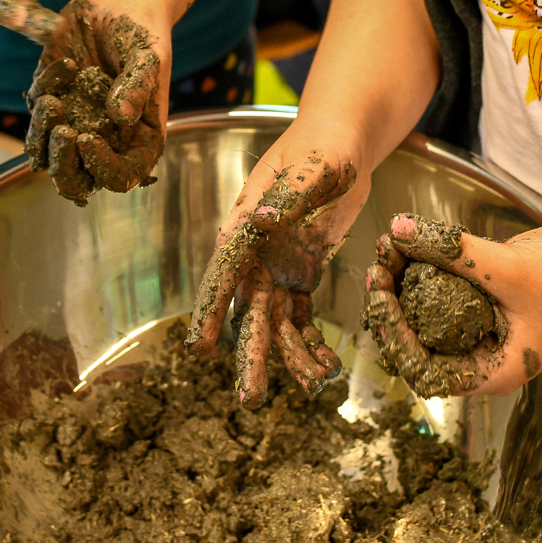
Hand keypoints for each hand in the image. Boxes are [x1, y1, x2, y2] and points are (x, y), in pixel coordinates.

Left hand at [23, 0, 167, 204]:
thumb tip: (120, 118)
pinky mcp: (50, 98)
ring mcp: (74, 121)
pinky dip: (45, 88)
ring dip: (43, 136)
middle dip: (64, 165)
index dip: (103, 168)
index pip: (122, 176)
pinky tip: (66, 62)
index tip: (88, 139)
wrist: (117, 3)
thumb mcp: (149, 56)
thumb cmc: (143, 32)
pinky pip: (36, 109)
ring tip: (52, 101)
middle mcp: (104, 138)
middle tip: (63, 132)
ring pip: (46, 153)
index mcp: (137, 139)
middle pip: (77, 179)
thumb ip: (137, 87)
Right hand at [186, 121, 371, 407]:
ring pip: (276, 321)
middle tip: (249, 398)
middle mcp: (255, 254)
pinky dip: (310, 340)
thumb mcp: (311, 168)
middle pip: (247, 310)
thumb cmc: (322, 148)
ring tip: (309, 386)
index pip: (223, 273)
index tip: (199, 347)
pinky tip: (324, 367)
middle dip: (249, 354)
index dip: (211, 311)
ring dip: (288, 356)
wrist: (342, 144)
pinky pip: (300, 315)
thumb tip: (261, 218)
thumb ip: (288, 195)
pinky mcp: (302, 273)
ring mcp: (277, 267)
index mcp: (246, 227)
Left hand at [362, 214, 541, 396]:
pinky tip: (408, 240)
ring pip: (428, 309)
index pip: (424, 369)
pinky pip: (444, 286)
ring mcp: (482, 325)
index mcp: (489, 370)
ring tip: (387, 246)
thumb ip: (453, 253)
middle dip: (394, 304)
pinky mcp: (485, 296)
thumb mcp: (510, 270)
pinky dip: (425, 266)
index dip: (395, 338)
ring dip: (405, 281)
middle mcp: (481, 353)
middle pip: (419, 339)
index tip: (381, 298)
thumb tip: (398, 230)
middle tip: (378, 265)